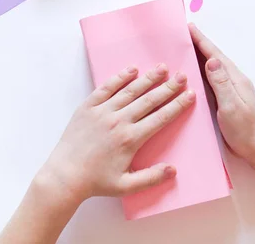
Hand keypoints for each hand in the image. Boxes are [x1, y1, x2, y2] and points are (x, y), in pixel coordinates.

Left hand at [38, 64, 195, 202]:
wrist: (64, 176)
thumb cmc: (95, 182)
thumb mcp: (126, 186)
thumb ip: (151, 178)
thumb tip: (173, 170)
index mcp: (130, 139)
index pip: (161, 117)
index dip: (177, 105)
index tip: (190, 94)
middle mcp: (119, 121)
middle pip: (149, 100)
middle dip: (168, 87)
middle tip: (183, 76)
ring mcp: (102, 112)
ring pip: (130, 90)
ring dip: (148, 78)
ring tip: (162, 68)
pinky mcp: (88, 107)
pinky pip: (106, 88)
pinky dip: (120, 78)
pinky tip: (132, 70)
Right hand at [189, 23, 254, 163]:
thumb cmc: (244, 130)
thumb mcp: (231, 106)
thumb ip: (221, 83)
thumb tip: (212, 60)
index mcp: (235, 79)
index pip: (215, 55)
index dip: (201, 41)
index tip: (189, 27)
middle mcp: (233, 81)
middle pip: (213, 57)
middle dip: (198, 44)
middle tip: (182, 34)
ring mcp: (230, 89)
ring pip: (211, 68)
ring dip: (198, 56)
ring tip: (184, 48)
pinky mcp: (226, 98)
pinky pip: (210, 79)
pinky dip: (200, 71)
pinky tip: (192, 73)